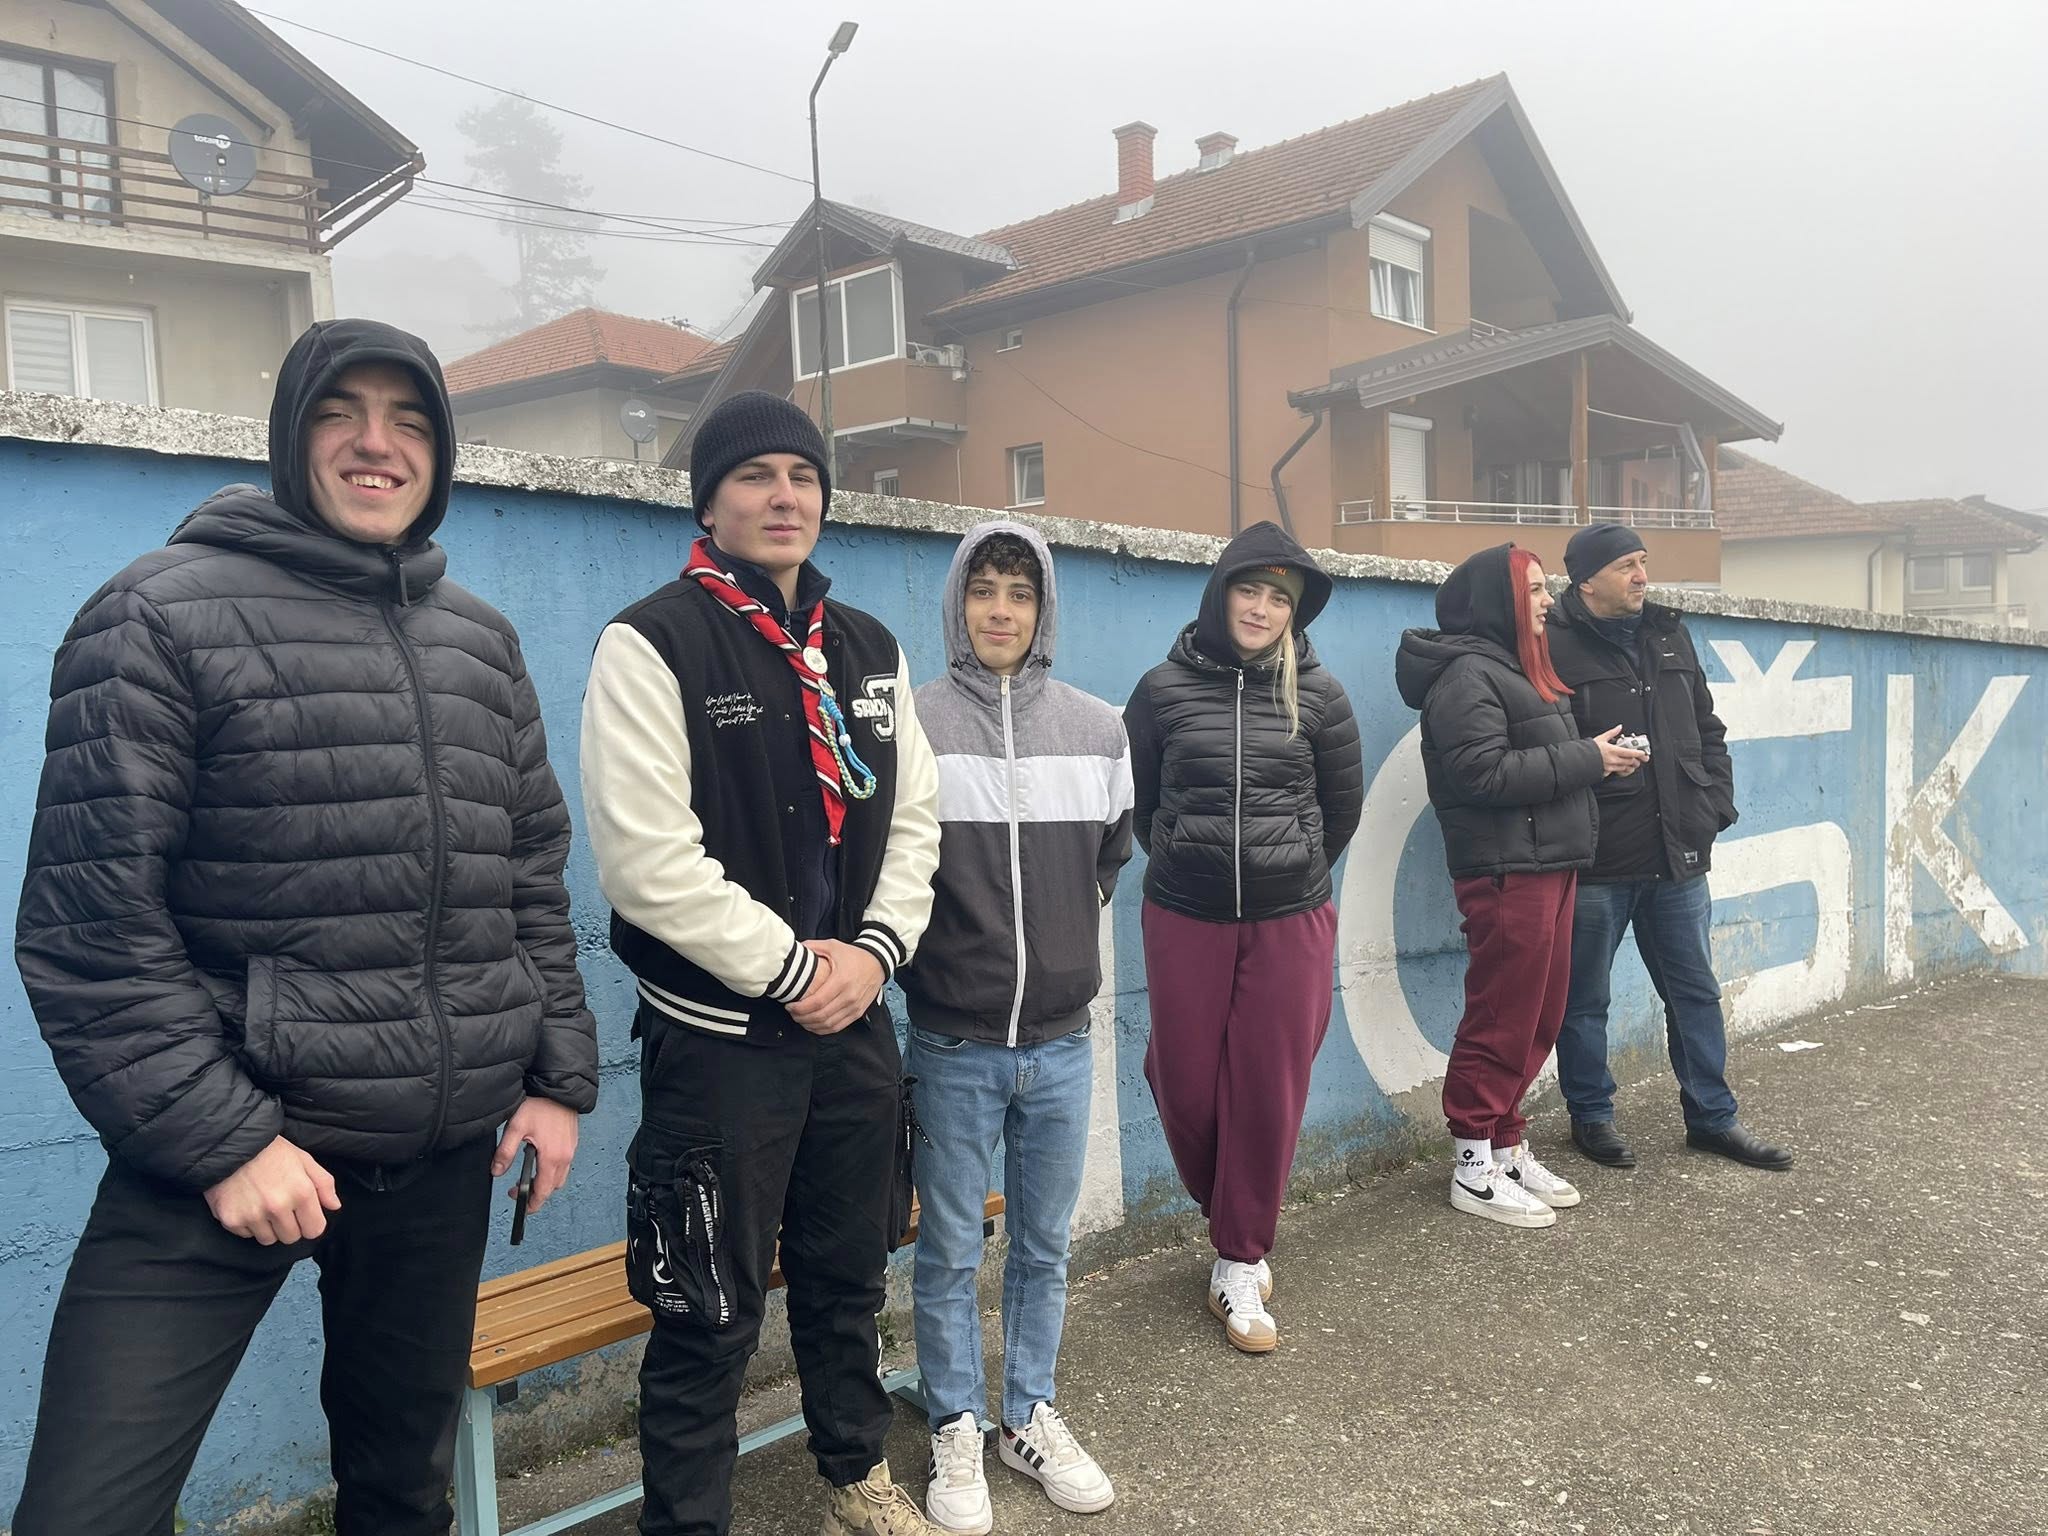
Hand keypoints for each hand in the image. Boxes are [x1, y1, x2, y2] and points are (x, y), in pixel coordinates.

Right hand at [204, 1136, 340, 1244]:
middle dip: (289, 1226)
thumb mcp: (304, 1159)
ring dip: (268, 1227)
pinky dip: (247, 1224)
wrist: (231, 1144)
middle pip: (291, 1238)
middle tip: (280, 1207)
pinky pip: (246, 1235)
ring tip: (262, 1205)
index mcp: (301, 1192)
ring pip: (268, 1240)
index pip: (314, 1230)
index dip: (310, 1223)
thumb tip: (334, 1206)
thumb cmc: (271, 1151)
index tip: (303, 1215)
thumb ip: (324, 1184)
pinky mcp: (231, 1219)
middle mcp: (278, 1207)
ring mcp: (253, 1215)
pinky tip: (246, 1205)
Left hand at [493, 1096, 580, 1212]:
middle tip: (519, 1191)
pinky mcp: (572, 1143)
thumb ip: (505, 1153)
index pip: (543, 1190)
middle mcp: (565, 1157)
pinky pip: (564, 1165)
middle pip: (553, 1187)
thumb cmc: (540, 1104)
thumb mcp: (516, 1127)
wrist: (559, 1087)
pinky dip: (553, 1170)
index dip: (532, 1202)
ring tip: (528, 1176)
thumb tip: (497, 1172)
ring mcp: (571, 1150)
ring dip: (546, 1182)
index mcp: (552, 1157)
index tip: (521, 1205)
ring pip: (560, 1177)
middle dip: (537, 1194)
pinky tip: (540, 1160)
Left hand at [789, 940, 884, 1034]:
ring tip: (800, 1019)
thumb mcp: (833, 946)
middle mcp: (849, 996)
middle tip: (792, 1013)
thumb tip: (795, 949)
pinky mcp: (857, 1013)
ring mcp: (854, 1006)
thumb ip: (812, 947)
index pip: (817, 1002)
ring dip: (811, 1025)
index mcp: (841, 980)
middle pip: (821, 1016)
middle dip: (802, 1018)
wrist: (878, 963)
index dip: (800, 1008)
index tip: (789, 1006)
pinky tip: (813, 1025)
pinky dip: (823, 1029)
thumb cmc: (854, 955)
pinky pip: (838, 1027)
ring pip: (828, 1024)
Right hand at [1595, 724, 1649, 777]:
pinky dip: (1622, 771)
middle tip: (1639, 759)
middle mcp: (1613, 759)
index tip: (1643, 753)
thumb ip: (1612, 733)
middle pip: (1629, 761)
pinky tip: (1623, 769)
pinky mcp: (1606, 771)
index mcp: (1612, 750)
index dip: (1638, 753)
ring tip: (1632, 764)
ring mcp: (1610, 766)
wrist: (1580, 758)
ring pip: (1625, 767)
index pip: (1629, 752)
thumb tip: (1619, 727)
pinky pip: (1618, 772)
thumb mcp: (1601, 738)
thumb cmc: (1590, 748)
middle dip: (1636, 760)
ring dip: (1630, 766)